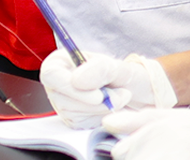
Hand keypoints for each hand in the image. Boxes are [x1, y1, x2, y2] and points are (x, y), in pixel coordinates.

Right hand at [38, 52, 176, 127]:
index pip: (52, 76)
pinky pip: (82, 125)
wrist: (138, 94)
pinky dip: (101, 118)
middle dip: (95, 102)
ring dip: (102, 109)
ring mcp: (63, 105)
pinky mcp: (73, 121)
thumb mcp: (116, 67)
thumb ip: (99, 69)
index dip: (72, 88)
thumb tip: (76, 81)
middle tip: (121, 94)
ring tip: (119, 97)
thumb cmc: (124, 75)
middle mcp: (57, 85)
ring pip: (73, 114)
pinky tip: (111, 109)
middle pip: (62, 99)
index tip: (99, 94)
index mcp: (60, 63)